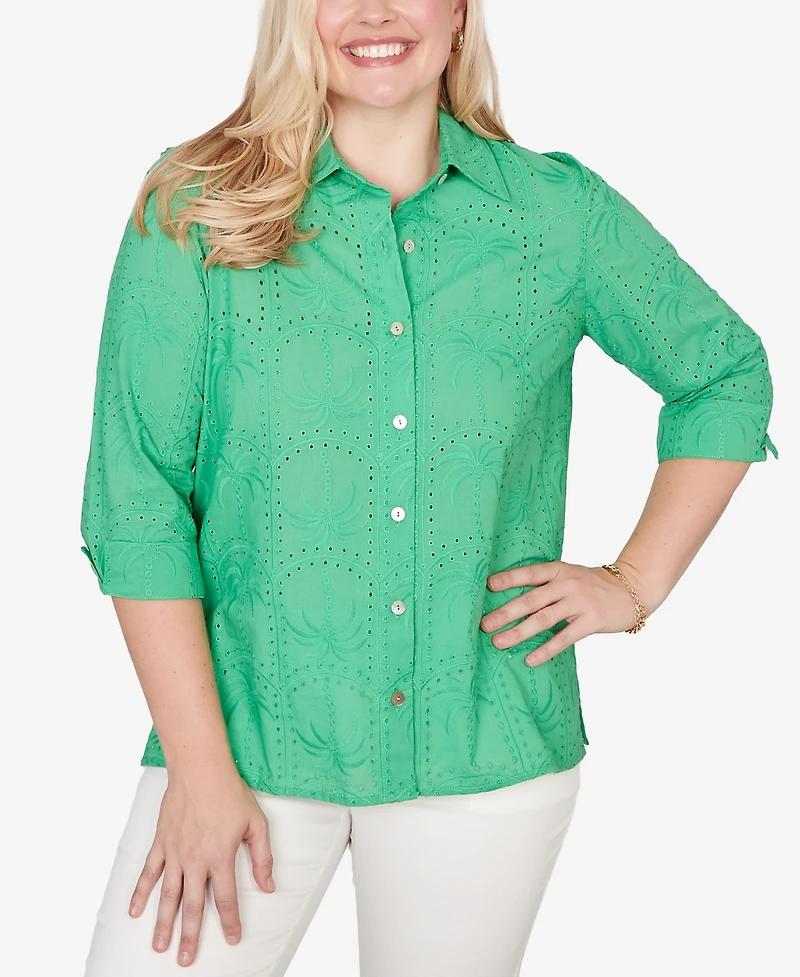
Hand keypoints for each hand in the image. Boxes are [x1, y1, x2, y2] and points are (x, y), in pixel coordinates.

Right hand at [127, 767, 275, 966]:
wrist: (201, 769)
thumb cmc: (230, 793)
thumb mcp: (256, 824)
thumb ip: (262, 858)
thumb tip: (268, 885)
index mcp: (221, 857)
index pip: (226, 899)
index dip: (230, 922)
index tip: (231, 939)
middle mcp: (195, 860)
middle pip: (193, 906)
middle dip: (190, 935)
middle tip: (185, 960)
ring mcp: (175, 853)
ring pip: (168, 895)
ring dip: (163, 923)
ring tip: (159, 946)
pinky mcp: (161, 843)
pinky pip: (148, 873)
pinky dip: (140, 893)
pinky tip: (134, 912)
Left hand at [480, 560, 645, 666]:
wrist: (631, 589)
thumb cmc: (592, 585)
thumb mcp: (569, 575)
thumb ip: (546, 585)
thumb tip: (512, 601)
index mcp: (559, 570)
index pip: (530, 573)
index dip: (510, 579)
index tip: (488, 586)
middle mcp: (567, 584)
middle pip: (531, 599)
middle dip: (506, 612)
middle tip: (484, 624)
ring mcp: (580, 602)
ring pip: (544, 619)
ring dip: (519, 632)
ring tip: (499, 642)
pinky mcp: (591, 621)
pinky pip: (565, 637)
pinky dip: (546, 649)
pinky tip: (530, 659)